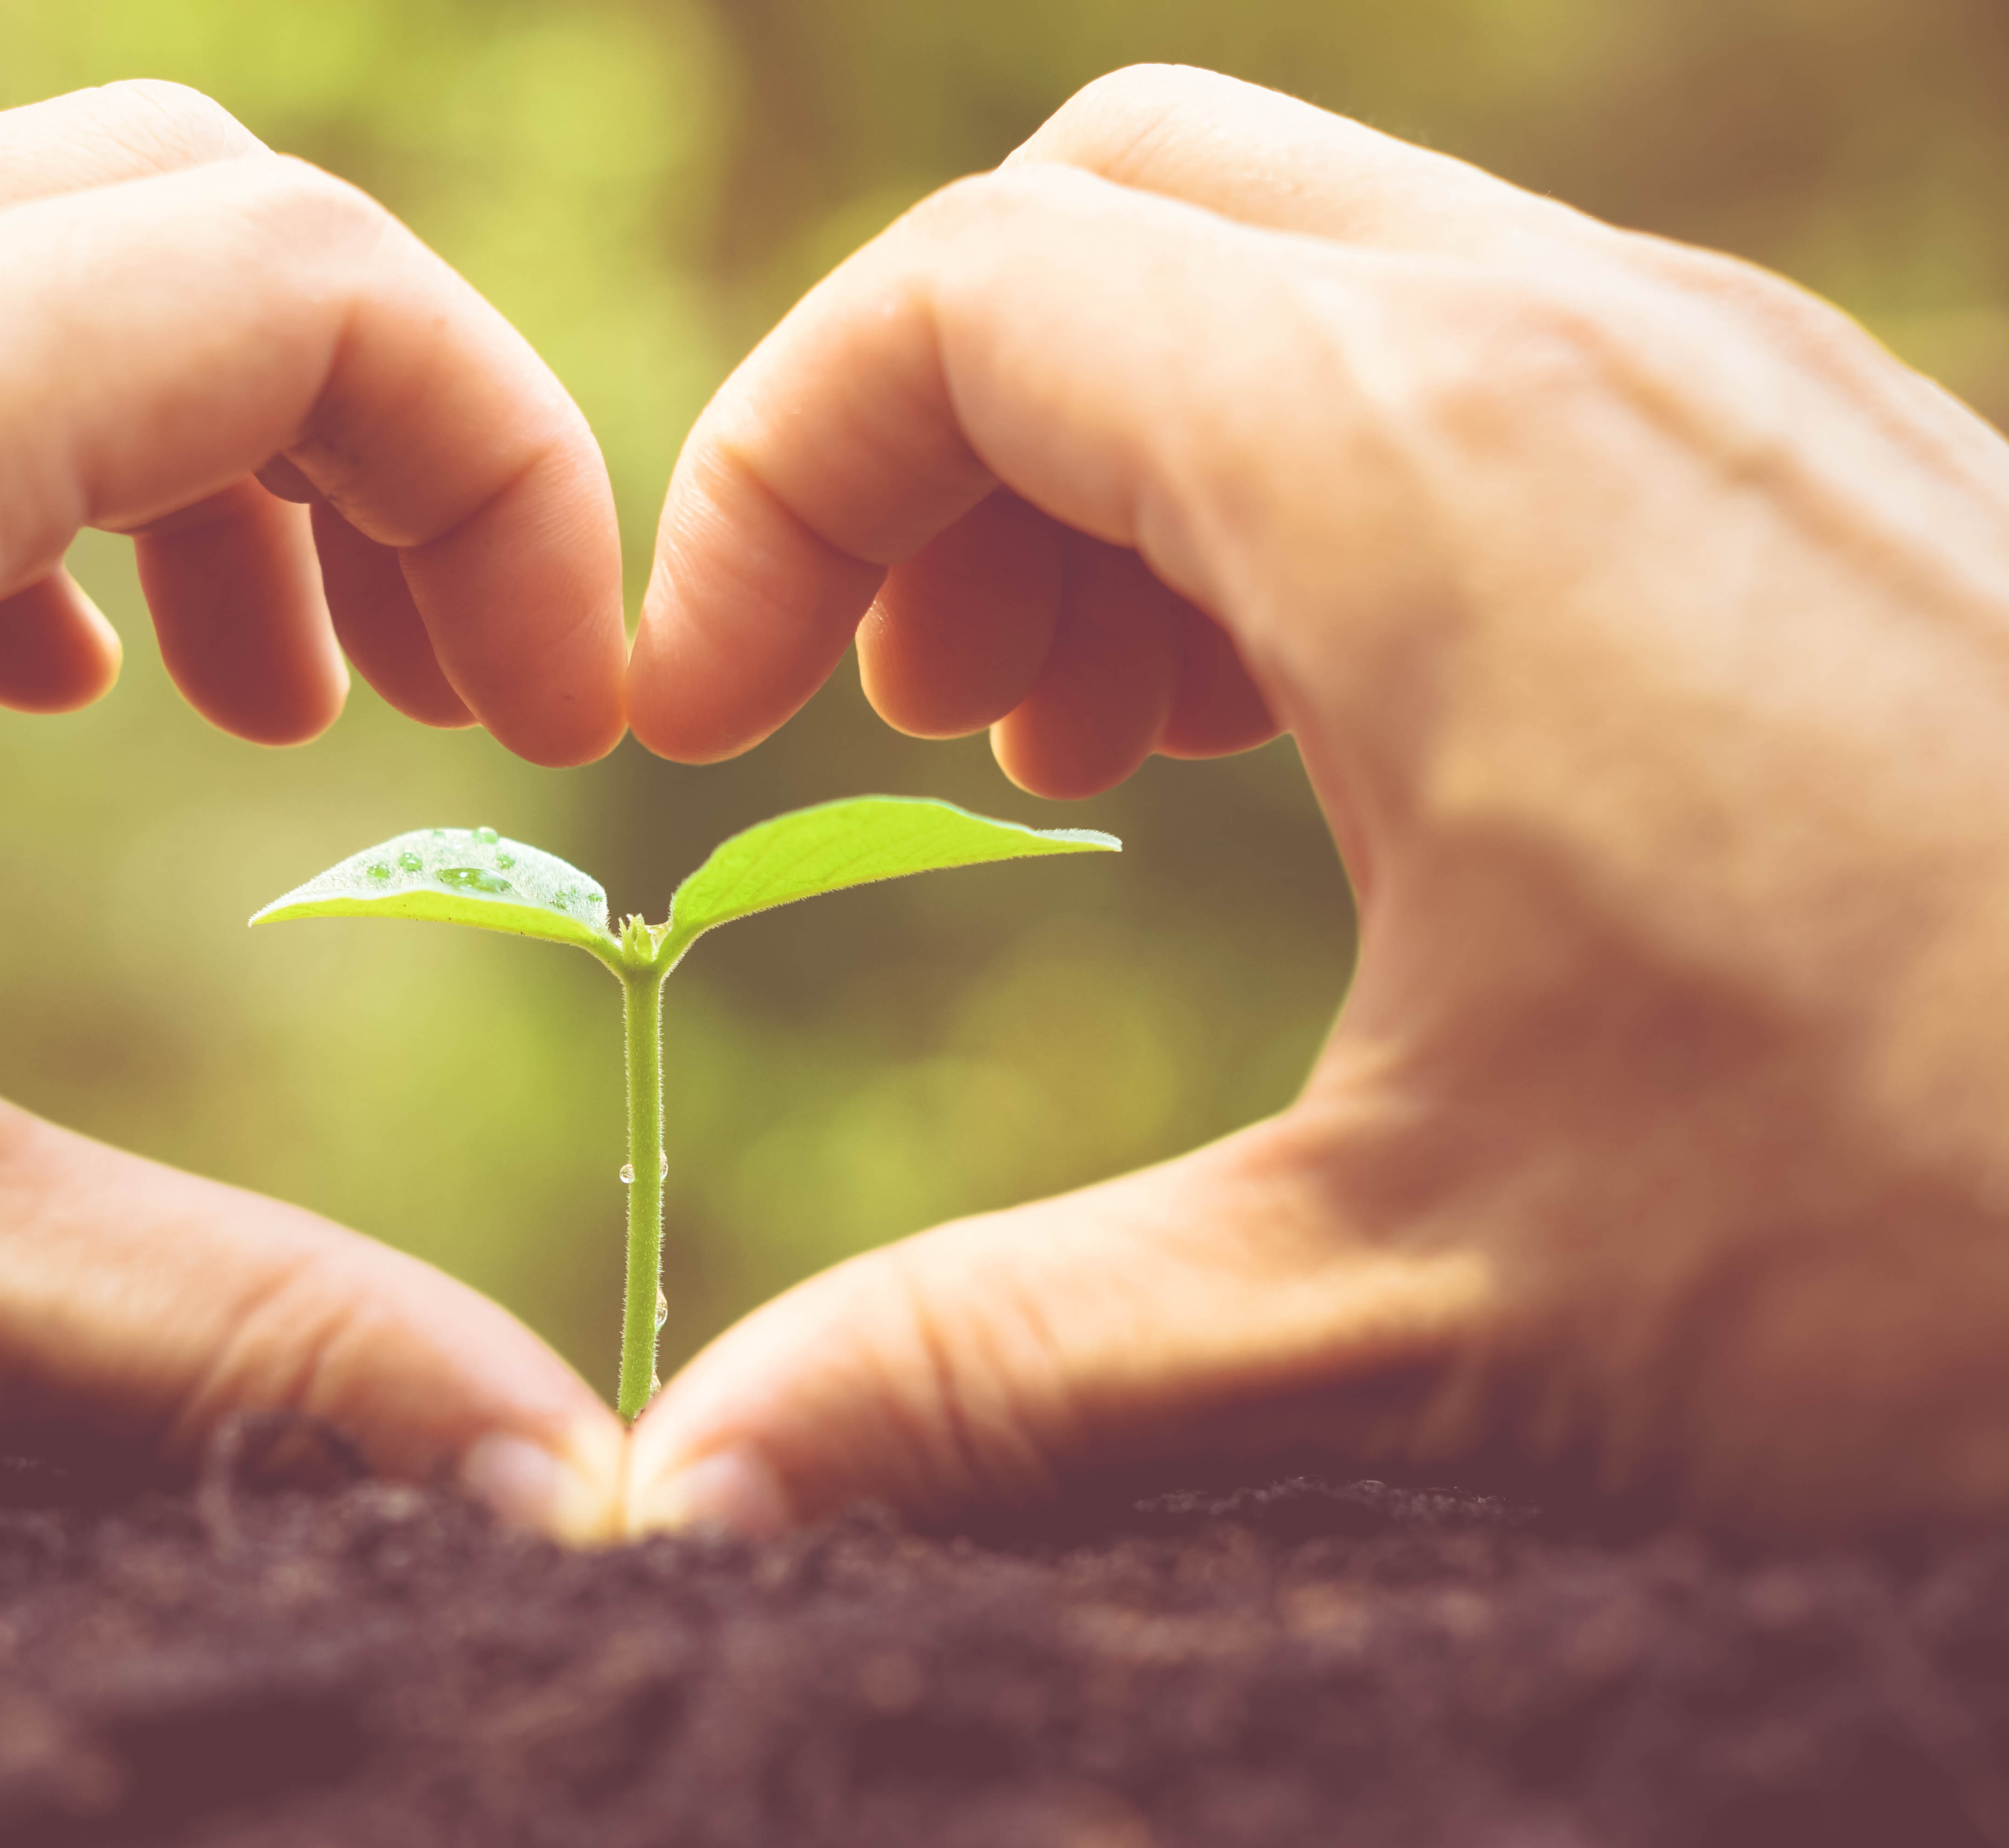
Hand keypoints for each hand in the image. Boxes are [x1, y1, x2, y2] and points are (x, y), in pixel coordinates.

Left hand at [0, 83, 626, 1535]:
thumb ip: (238, 1346)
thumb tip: (558, 1476)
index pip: (298, 285)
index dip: (510, 477)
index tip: (561, 719)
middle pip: (173, 212)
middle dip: (380, 431)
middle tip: (455, 692)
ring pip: (2, 259)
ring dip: (198, 444)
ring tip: (273, 696)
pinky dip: (12, 471)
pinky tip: (15, 683)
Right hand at [624, 66, 2008, 1537]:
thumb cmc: (1937, 1248)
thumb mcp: (1407, 1315)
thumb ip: (1005, 1370)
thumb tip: (699, 1493)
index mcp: (1421, 479)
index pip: (964, 301)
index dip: (766, 483)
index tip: (711, 716)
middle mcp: (1573, 350)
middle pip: (1114, 212)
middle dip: (936, 434)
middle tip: (891, 704)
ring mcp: (1722, 384)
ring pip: (1298, 265)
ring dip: (1123, 461)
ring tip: (1078, 736)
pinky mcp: (1818, 468)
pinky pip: (1471, 360)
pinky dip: (1306, 491)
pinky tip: (1312, 736)